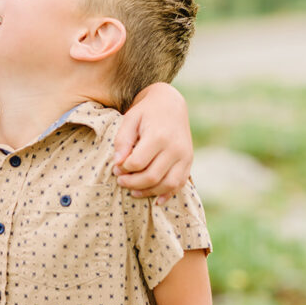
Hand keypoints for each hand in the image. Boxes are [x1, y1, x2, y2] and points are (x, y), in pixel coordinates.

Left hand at [113, 83, 191, 202]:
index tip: (116, 167)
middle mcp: (175, 148)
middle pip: (152, 176)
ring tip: (133, 190)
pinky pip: (180, 184)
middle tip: (121, 181)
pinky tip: (155, 200)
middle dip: (133, 183)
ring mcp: (184, 156)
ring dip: (148, 192)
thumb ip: (122, 141)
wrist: (171, 104)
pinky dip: (167, 194)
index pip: (137, 163)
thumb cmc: (146, 112)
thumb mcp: (130, 119)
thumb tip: (117, 163)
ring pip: (167, 184)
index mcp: (158, 136)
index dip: (124, 169)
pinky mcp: (189, 161)